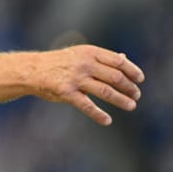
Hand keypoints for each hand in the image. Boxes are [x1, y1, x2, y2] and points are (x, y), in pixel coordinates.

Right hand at [30, 44, 144, 125]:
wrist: (32, 70)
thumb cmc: (58, 63)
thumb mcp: (79, 55)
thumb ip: (100, 58)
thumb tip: (124, 58)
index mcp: (89, 52)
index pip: (118, 61)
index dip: (132, 70)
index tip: (140, 80)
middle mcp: (83, 64)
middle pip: (115, 76)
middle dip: (129, 87)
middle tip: (136, 95)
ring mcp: (75, 78)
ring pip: (106, 91)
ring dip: (121, 100)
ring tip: (131, 106)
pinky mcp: (66, 93)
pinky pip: (87, 106)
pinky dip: (99, 115)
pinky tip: (107, 120)